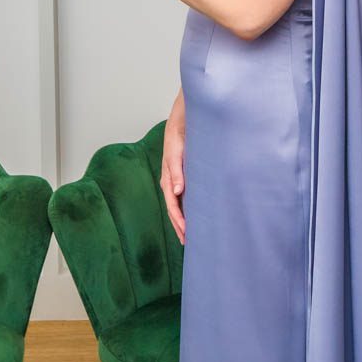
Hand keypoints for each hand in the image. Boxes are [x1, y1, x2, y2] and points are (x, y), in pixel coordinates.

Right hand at [160, 113, 185, 242]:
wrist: (184, 118)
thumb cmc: (179, 133)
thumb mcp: (176, 151)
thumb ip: (176, 170)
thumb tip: (176, 191)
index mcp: (167, 177)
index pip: (171, 204)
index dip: (178, 220)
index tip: (186, 233)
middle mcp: (171, 180)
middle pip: (173, 208)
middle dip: (179, 225)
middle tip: (188, 242)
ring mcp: (177, 178)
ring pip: (178, 204)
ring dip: (182, 219)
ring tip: (190, 234)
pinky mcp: (184, 174)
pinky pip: (184, 195)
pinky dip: (187, 207)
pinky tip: (194, 214)